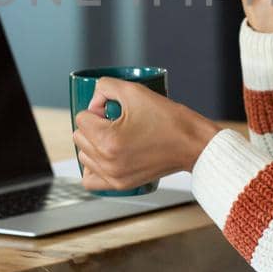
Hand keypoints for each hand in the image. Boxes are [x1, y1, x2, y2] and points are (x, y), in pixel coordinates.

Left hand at [71, 78, 223, 192]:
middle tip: (116, 120)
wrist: (192, 144)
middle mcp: (108, 162)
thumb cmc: (169, 119)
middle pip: (79, 137)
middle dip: (94, 125)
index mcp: (108, 140)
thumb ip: (106, 86)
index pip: (81, 118)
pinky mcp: (121, 185)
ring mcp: (114, 177)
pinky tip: (106, 155)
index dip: (97, 108)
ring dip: (93, 144)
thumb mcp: (135, 91)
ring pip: (84, 157)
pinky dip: (93, 167)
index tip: (115, 109)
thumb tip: (94, 99)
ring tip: (115, 136)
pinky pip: (91, 180)